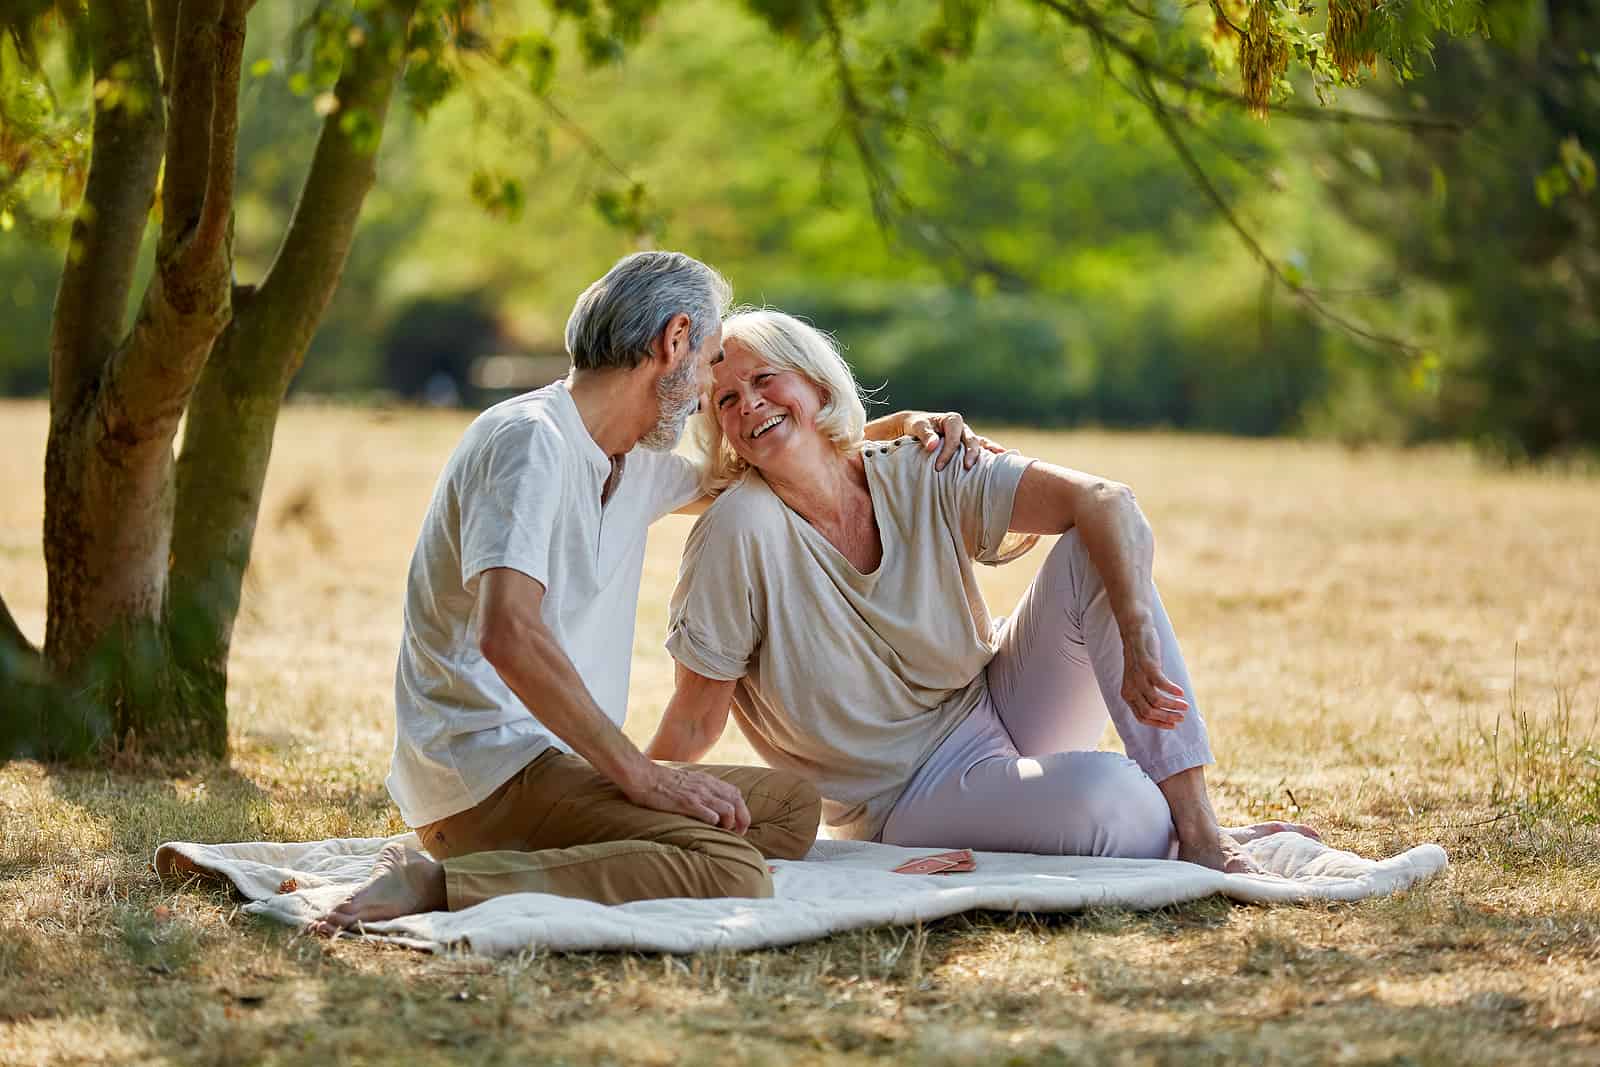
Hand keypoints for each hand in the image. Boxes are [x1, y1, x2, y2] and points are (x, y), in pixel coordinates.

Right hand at [623, 763, 751, 833]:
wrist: (644, 776)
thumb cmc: (661, 781)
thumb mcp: (686, 780)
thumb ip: (698, 788)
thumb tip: (706, 802)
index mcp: (707, 781)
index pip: (735, 793)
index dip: (741, 808)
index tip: (738, 822)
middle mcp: (706, 786)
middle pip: (737, 801)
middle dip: (743, 819)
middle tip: (740, 833)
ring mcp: (698, 794)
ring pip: (728, 809)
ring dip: (730, 823)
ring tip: (725, 833)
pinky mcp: (687, 803)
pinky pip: (709, 814)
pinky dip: (715, 823)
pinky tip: (711, 829)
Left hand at [906, 411, 1004, 471]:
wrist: (916, 427)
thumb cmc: (916, 426)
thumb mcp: (917, 427)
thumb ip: (925, 435)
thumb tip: (933, 446)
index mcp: (952, 420)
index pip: (953, 438)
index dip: (947, 453)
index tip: (938, 467)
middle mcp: (963, 428)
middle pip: (971, 440)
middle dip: (971, 453)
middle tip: (967, 467)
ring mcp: (967, 437)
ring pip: (981, 443)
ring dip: (990, 451)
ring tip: (1002, 458)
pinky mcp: (967, 446)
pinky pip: (981, 449)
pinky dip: (990, 453)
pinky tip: (1001, 459)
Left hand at [1119, 615, 1187, 728]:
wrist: (1135, 631)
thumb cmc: (1141, 657)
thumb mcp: (1140, 679)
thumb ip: (1147, 693)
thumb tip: (1164, 709)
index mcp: (1128, 694)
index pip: (1142, 717)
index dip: (1159, 724)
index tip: (1174, 724)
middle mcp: (1130, 688)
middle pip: (1150, 712)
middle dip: (1168, 717)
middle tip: (1182, 716)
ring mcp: (1138, 677)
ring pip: (1156, 701)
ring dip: (1173, 705)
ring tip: (1185, 705)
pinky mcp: (1147, 666)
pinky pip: (1160, 683)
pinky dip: (1172, 690)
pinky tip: (1181, 692)